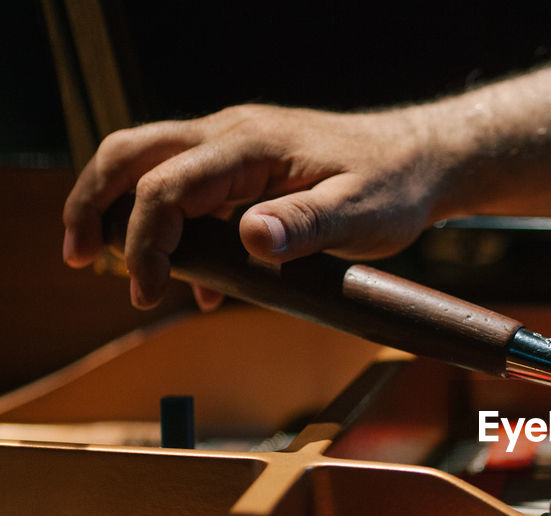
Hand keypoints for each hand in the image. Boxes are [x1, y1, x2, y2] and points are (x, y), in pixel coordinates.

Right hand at [62, 104, 447, 308]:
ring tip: (115, 267)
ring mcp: (235, 149)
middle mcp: (231, 136)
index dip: (144, 241)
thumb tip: (250, 237)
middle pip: (133, 155)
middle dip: (92, 203)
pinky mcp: (246, 169)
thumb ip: (305, 226)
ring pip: (152, 165)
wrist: (421, 163)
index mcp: (251, 145)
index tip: (145, 292)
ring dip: (122, 210)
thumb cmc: (394, 186)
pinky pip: (190, 190)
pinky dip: (173, 229)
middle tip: (77, 258)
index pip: (167, 187)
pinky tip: (196, 285)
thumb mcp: (358, 214)